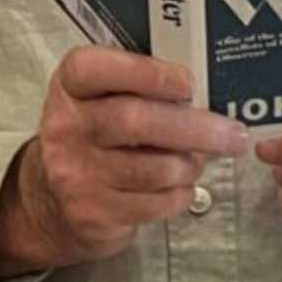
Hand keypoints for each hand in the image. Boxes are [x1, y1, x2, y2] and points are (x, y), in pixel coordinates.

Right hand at [0, 47, 245, 275]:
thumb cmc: (94, 137)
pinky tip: (179, 186)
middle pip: (135, 121)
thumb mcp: (101, 99)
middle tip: (233, 134)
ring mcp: (76, 172)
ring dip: (189, 165)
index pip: (98, 69)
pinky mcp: (92, 212)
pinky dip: (179, 195)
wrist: (49, 199)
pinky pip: (153, 203)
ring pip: (152, 168)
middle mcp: (66, 126)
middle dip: (195, 128)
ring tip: (198, 161)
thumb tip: (206, 94)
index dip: (147, 73)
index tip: (188, 83)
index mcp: (70, 86)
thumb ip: (141, 87)